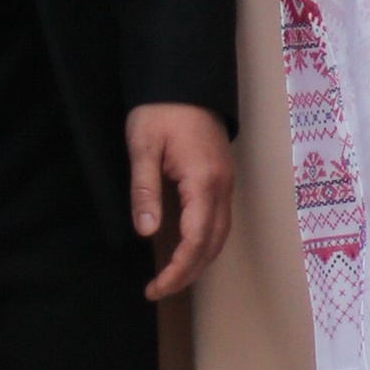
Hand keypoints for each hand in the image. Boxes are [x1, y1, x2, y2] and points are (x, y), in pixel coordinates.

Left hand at [127, 102, 234, 300]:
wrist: (184, 80)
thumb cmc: (161, 109)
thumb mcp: (143, 147)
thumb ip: (145, 191)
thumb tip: (147, 232)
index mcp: (203, 180)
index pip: (195, 240)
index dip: (177, 270)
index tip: (155, 287)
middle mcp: (222, 186)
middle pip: (213, 245)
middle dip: (188, 273)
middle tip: (158, 289)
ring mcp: (226, 182)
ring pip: (221, 236)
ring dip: (199, 261)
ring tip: (171, 277)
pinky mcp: (222, 178)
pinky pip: (220, 221)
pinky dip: (205, 244)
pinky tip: (187, 250)